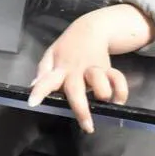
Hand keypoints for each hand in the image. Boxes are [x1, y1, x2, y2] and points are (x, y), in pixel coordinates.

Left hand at [27, 4, 154, 132]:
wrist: (90, 29)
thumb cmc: (68, 47)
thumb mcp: (51, 54)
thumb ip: (42, 71)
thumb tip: (32, 86)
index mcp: (60, 68)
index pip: (46, 79)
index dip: (39, 91)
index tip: (32, 103)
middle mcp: (76, 71)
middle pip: (77, 90)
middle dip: (82, 109)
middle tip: (87, 126)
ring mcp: (94, 69)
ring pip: (101, 83)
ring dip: (104, 93)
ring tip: (103, 101)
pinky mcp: (109, 69)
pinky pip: (119, 80)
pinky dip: (121, 92)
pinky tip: (118, 101)